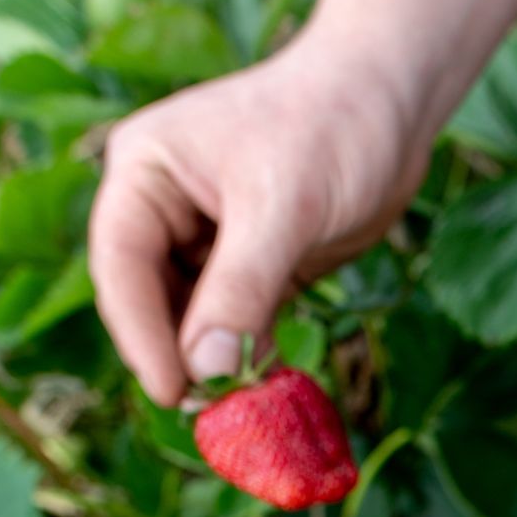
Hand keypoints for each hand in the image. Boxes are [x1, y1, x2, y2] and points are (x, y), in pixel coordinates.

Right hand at [87, 40, 429, 405]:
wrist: (394, 102)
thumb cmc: (332, 126)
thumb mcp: (283, 206)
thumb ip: (241, 287)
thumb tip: (205, 369)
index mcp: (145, 172)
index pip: (121, 264)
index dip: (141, 334)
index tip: (172, 391)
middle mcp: (163, 207)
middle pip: (150, 299)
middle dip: (179, 355)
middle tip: (211, 415)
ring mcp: (206, 239)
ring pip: (194, 318)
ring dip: (216, 363)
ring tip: (245, 410)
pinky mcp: (252, 265)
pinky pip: (238, 322)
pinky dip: (250, 355)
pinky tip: (270, 388)